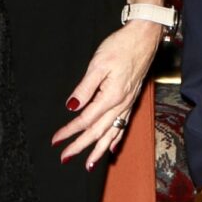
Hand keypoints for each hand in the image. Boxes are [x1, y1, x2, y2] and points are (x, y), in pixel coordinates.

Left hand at [52, 21, 159, 168]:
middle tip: (65, 158)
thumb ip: (85, 87)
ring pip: (112, 132)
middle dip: (81, 146)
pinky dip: (116, 139)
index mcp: (111, 96)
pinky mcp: (132, 99)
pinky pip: (123, 125)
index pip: (86, 120)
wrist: (145, 37)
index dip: (70, 131)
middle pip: (98, 131)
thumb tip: (72, 106)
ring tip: (89, 164)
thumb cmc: (121, 46)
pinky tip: (113, 147)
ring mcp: (128, 103)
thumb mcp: (98, 63)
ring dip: (99, 149)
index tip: (56, 140)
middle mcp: (121, 104)